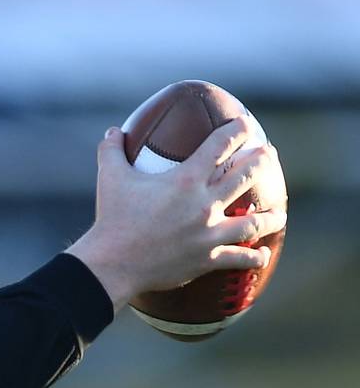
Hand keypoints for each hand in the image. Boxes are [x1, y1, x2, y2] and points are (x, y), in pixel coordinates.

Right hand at [66, 119, 286, 310]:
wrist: (114, 263)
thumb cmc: (112, 218)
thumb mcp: (109, 178)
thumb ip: (111, 151)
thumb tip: (112, 131)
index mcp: (185, 180)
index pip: (219, 146)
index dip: (237, 131)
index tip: (246, 124)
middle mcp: (204, 204)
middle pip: (244, 177)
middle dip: (261, 162)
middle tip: (269, 155)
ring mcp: (209, 233)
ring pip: (253, 222)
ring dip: (270, 216)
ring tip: (278, 212)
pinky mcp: (208, 258)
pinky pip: (240, 258)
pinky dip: (254, 257)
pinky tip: (262, 254)